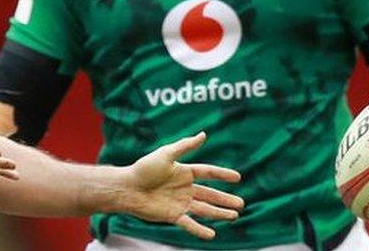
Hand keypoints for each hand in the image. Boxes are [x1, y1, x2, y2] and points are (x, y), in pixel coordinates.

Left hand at [123, 132, 242, 239]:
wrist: (127, 187)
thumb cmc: (144, 169)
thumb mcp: (166, 154)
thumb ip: (185, 146)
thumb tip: (203, 134)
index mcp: (184, 172)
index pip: (208, 173)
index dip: (222, 175)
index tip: (237, 177)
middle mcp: (184, 188)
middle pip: (210, 194)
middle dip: (225, 199)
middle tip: (241, 204)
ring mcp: (180, 202)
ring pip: (204, 209)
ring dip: (219, 213)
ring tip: (234, 216)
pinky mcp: (172, 215)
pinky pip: (189, 224)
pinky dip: (200, 230)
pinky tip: (212, 234)